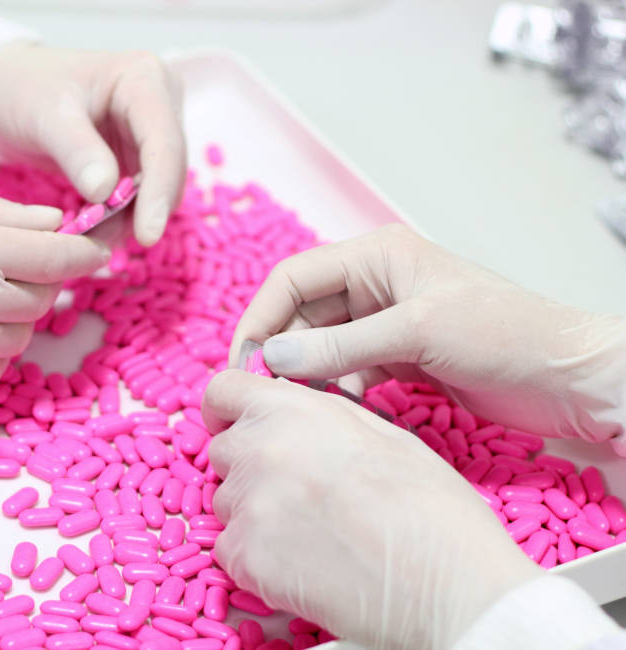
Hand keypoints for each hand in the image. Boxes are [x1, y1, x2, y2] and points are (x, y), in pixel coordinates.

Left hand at [0, 42, 186, 245]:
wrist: (4, 88)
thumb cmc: (21, 88)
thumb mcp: (44, 115)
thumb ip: (77, 150)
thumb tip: (106, 193)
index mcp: (143, 78)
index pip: (163, 143)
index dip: (160, 191)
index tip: (146, 235)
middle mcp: (158, 102)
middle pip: (168, 169)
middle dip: (143, 210)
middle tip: (103, 243)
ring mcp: (150, 131)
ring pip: (157, 188)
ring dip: (130, 218)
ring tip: (91, 238)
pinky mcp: (137, 156)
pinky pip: (139, 194)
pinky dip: (120, 216)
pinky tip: (94, 231)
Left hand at [203, 370, 541, 648]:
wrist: (450, 584)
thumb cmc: (430, 507)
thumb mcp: (381, 432)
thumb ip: (319, 415)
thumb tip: (291, 414)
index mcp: (291, 410)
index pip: (221, 391)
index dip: (226, 410)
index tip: (236, 425)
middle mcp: (259, 449)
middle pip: (221, 450)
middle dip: (247, 466)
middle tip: (295, 491)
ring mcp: (247, 506)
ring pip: (225, 503)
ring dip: (253, 513)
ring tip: (310, 532)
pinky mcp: (245, 559)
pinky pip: (229, 550)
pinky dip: (254, 558)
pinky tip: (301, 564)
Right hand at [231, 224, 625, 448]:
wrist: (568, 377)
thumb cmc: (506, 334)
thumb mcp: (417, 333)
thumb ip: (342, 347)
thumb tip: (273, 358)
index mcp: (377, 257)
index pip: (294, 278)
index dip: (261, 317)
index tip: (243, 362)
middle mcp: (375, 285)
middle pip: (302, 315)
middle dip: (282, 352)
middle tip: (267, 395)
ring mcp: (385, 323)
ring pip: (322, 347)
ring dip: (308, 375)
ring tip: (301, 407)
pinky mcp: (399, 358)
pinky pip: (347, 372)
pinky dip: (337, 391)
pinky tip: (339, 412)